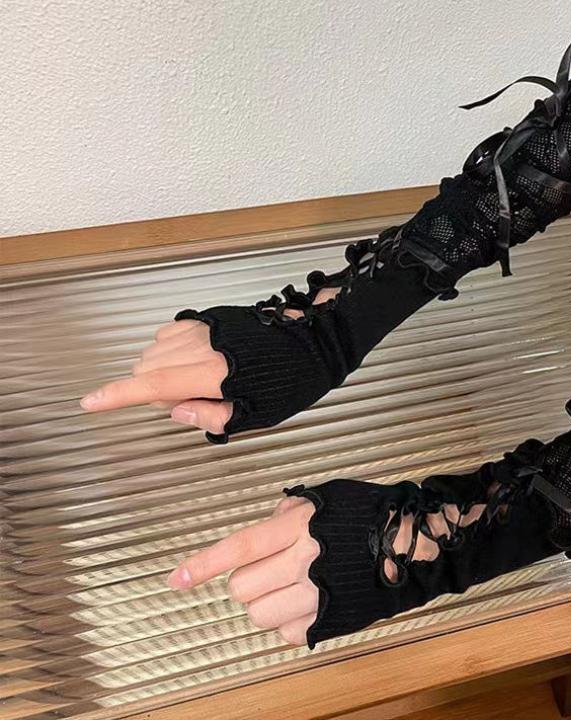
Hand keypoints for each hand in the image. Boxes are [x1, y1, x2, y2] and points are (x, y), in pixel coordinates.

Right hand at [79, 288, 338, 435]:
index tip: (90, 402)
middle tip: (196, 400)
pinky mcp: (212, 315)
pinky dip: (173, 349)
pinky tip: (198, 359)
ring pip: (159, 349)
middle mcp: (202, 345)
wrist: (317, 335)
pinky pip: (174, 332)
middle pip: (151, 368)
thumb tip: (176, 412)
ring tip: (202, 380)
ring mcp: (205, 326)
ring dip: (165, 368)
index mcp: (213, 373)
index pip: (152, 385)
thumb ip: (211, 417)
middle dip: (157, 389)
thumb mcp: (257, 414)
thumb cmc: (293, 379)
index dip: (118, 396)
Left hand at [167, 493, 485, 645]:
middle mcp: (303, 562)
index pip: (240, 547)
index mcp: (298, 528)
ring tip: (289, 585)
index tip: (178, 579)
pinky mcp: (327, 620)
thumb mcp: (322, 500)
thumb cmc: (365, 515)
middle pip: (242, 589)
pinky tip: (308, 601)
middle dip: (247, 580)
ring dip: (265, 602)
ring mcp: (315, 595)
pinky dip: (290, 620)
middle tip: (268, 569)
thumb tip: (263, 532)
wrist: (409, 545)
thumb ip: (286, 514)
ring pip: (259, 615)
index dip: (205, 564)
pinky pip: (287, 633)